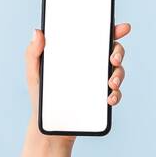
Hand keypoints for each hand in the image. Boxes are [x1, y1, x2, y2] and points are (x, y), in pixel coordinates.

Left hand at [24, 22, 130, 144]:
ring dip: (119, 74)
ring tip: (111, 83)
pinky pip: (116, 93)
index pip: (97, 38)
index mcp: (77, 55)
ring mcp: (98, 83)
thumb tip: (37, 32)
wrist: (48, 128)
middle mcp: (91, 66)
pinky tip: (110, 98)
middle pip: (113, 51)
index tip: (122, 28)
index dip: (112, 30)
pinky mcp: (102, 100)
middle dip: (118, 52)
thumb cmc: (40, 98)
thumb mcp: (34, 74)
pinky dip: (117, 94)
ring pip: (118, 71)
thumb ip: (33, 53)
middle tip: (113, 59)